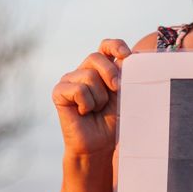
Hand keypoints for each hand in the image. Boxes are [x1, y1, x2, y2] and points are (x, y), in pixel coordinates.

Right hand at [51, 38, 130, 156]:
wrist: (100, 145)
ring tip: (96, 110)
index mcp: (102, 69)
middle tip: (116, 90)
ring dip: (99, 97)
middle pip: (95, 57)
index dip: (115, 45)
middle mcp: (84, 71)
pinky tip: (84, 113)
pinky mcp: (59, 92)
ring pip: (88, 75)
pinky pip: (77, 89)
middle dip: (110, 73)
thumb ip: (127, 75)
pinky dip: (87, 103)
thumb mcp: (125, 95)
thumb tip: (133, 56)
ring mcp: (70, 80)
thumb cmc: (114, 121)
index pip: (106, 46)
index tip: (126, 55)